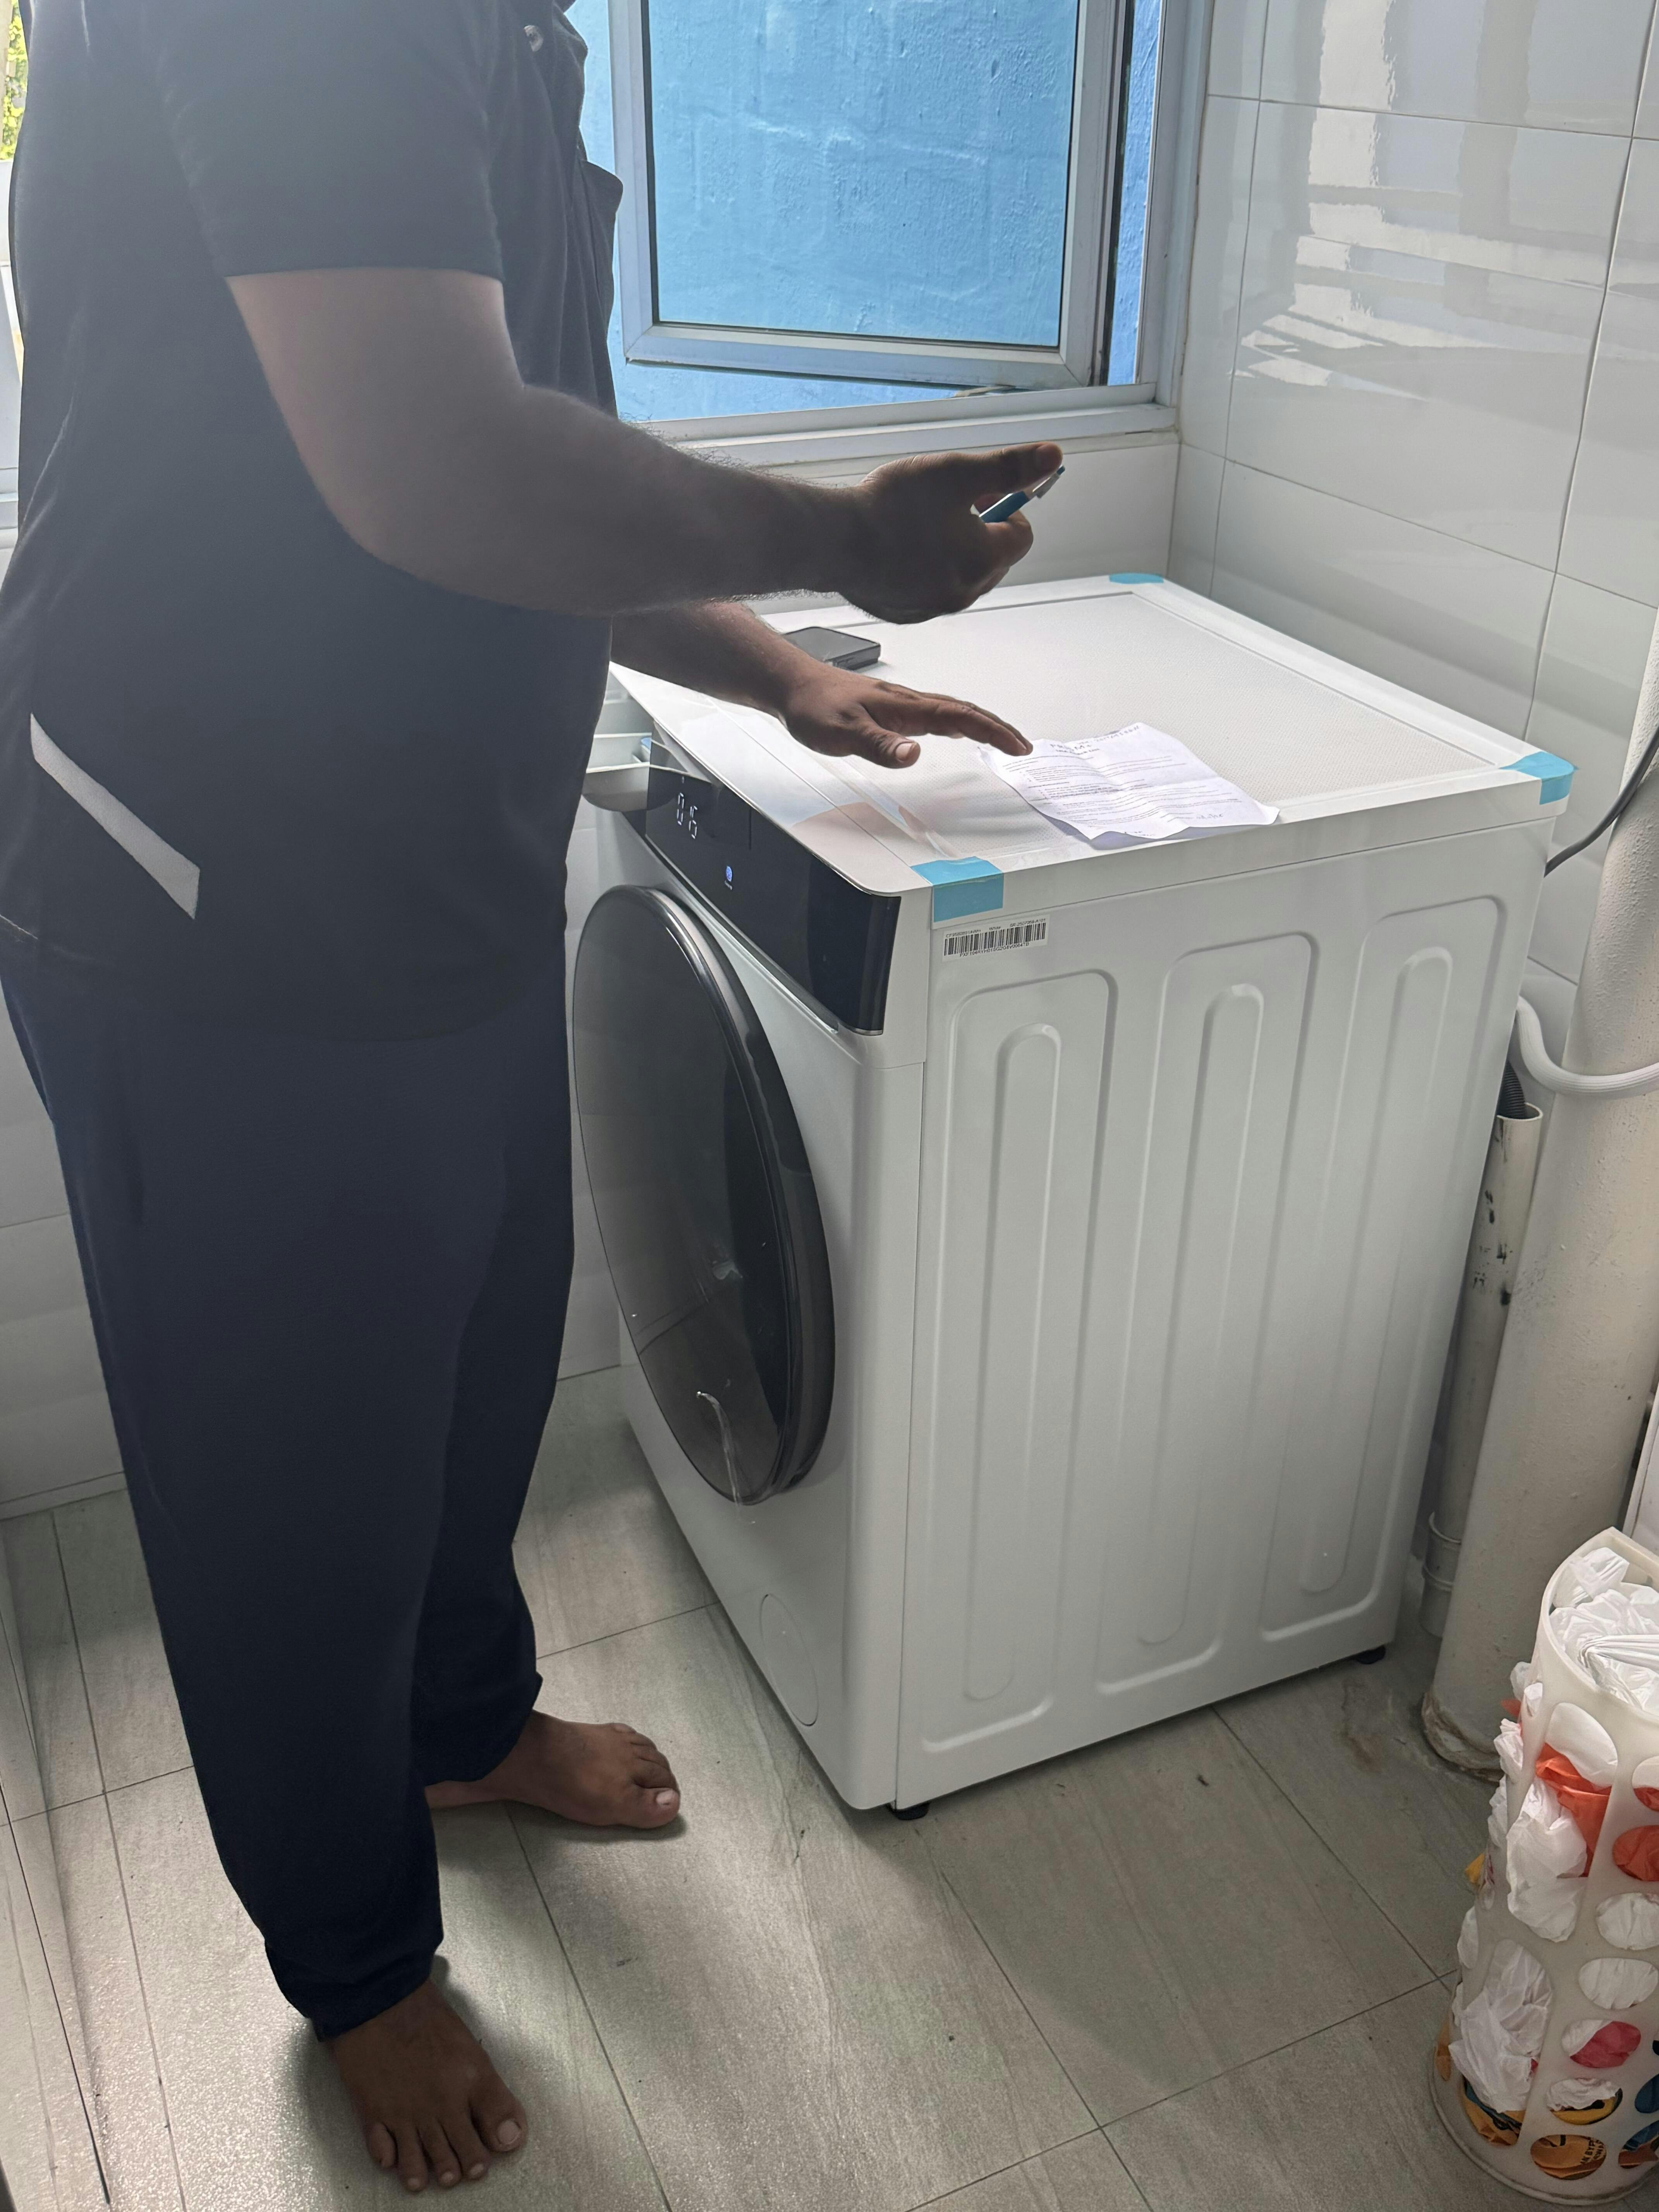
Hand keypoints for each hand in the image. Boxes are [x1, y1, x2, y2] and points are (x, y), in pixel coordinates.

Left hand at [777, 660, 1031, 770]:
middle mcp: (908, 702)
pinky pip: (936, 713)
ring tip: (1003, 739)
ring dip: (981, 724)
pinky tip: (958, 730)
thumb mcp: (841, 733)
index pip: (958, 716)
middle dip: (997, 728)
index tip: (1016, 745)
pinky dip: (959, 722)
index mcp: (903, 707)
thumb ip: (878, 745)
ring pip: (952, 711)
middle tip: (1022, 746)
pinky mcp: (892, 709)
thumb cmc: (813, 707)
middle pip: (964, 710)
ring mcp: (902, 705)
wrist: (792, 685)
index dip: (991, 731)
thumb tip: (913, 755)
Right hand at [834, 442, 1062, 624]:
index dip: (1006, 507)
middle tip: (947, 505)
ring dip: (951, 549)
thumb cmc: (892, 506)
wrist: (833, 540)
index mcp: (984, 560)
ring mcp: (933, 607)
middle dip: (979, 530)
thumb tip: (1051, 456)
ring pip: (960, 574)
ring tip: (918, 524)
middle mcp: (964, 592)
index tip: (980, 492)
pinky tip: (898, 547)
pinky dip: (923, 569)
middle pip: (993, 558)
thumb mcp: (957, 473)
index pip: (1021, 534)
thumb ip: (1007, 467)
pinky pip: (928, 589)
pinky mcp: (905, 612)